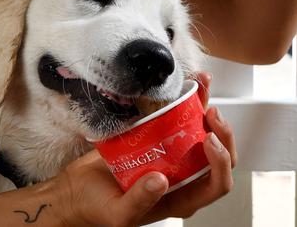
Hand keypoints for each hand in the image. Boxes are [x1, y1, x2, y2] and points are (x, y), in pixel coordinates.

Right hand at [54, 73, 235, 226]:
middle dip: (222, 133)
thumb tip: (160, 181)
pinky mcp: (155, 136)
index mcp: (179, 198)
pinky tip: (189, 83)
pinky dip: (189, 99)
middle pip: (218, 156)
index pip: (215, 184)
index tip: (208, 140)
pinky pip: (178, 117)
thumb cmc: (96, 207)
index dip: (220, 163)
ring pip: (201, 132)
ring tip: (203, 86)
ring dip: (208, 108)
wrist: (75, 190)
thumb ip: (139, 201)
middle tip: (211, 113)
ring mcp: (170, 154)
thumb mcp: (117, 213)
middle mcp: (181, 176)